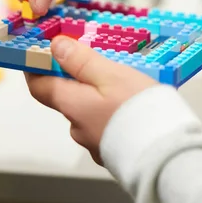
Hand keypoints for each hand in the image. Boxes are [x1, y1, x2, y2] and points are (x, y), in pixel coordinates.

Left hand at [25, 37, 156, 162]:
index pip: (39, 86)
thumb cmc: (138, 110)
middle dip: (75, 80)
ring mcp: (94, 143)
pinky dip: (112, 114)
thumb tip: (55, 47)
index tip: (37, 54)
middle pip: (66, 98)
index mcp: (71, 105)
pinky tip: (131, 107)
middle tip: (93, 61)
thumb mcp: (110, 75)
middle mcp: (76, 127)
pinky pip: (106, 127)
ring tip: (121, 84)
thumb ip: (81, 61)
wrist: (167, 155)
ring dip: (97, 98)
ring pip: (88, 113)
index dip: (35, 68)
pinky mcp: (113, 152)